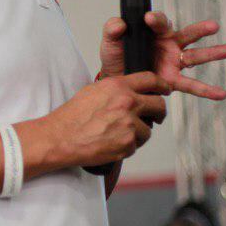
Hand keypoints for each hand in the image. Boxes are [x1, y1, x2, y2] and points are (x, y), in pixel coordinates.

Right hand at [30, 72, 169, 169]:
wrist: (60, 138)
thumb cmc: (71, 117)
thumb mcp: (93, 91)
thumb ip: (115, 90)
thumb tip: (131, 92)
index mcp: (118, 86)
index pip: (151, 80)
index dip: (161, 85)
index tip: (164, 90)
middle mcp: (127, 102)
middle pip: (158, 105)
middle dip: (158, 112)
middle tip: (154, 117)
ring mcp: (129, 124)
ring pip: (148, 129)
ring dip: (138, 133)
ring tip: (118, 134)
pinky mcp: (128, 143)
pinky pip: (136, 145)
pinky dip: (127, 146)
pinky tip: (111, 143)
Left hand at [98, 12, 225, 99]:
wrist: (115, 81)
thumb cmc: (116, 57)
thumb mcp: (111, 41)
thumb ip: (113, 30)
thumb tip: (119, 24)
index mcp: (154, 33)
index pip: (160, 23)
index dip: (157, 20)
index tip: (150, 19)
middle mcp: (168, 45)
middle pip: (187, 35)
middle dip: (200, 30)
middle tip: (213, 26)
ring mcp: (173, 62)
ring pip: (195, 57)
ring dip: (212, 54)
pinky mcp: (173, 80)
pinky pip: (192, 85)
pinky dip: (207, 90)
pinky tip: (221, 93)